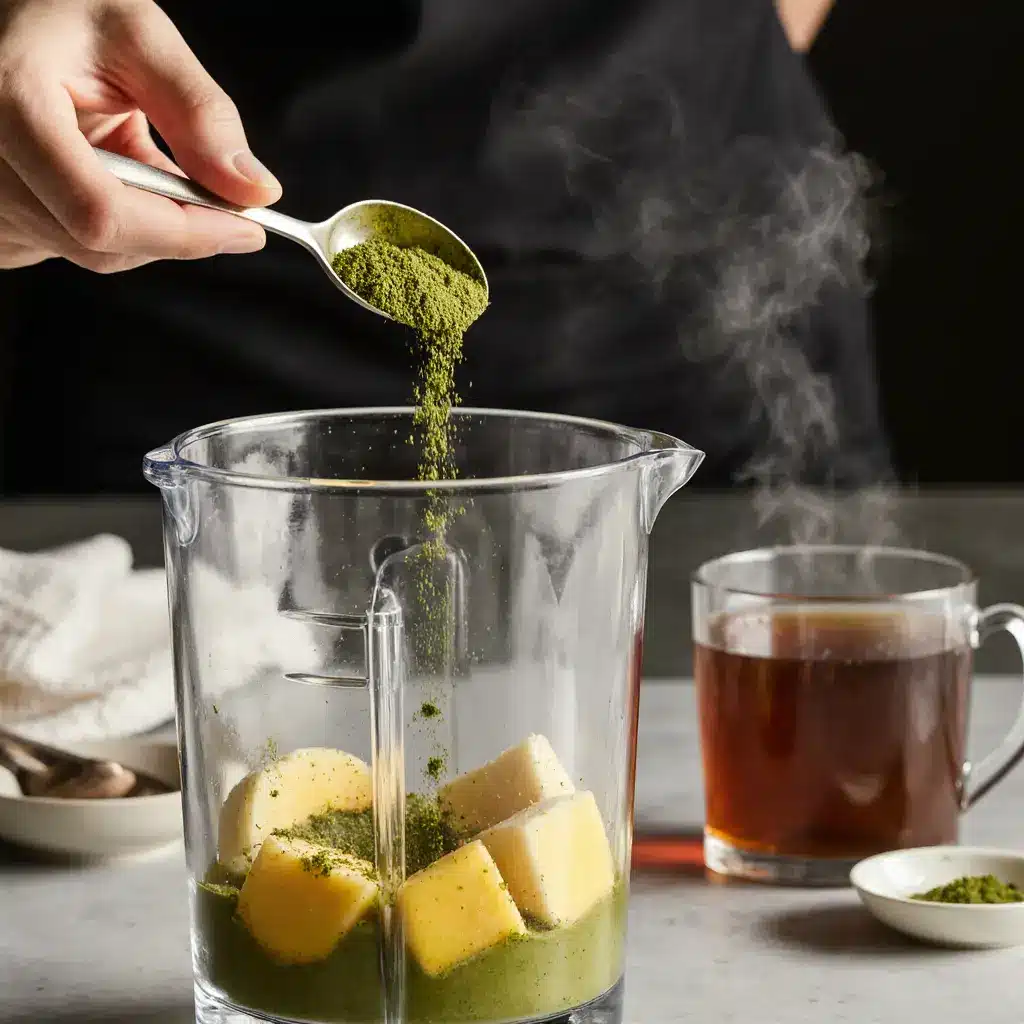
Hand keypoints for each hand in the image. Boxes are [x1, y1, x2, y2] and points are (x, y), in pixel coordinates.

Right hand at [0, 0, 281, 271]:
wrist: (4, 22)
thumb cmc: (59, 12)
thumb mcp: (136, 36)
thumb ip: (199, 112)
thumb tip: (255, 190)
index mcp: (8, 109)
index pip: (104, 212)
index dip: (186, 232)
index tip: (248, 227)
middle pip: (104, 242)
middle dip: (179, 230)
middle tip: (227, 203)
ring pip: (93, 252)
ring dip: (150, 225)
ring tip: (147, 159)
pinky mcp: (0, 223)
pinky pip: (72, 246)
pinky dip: (119, 223)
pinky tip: (116, 176)